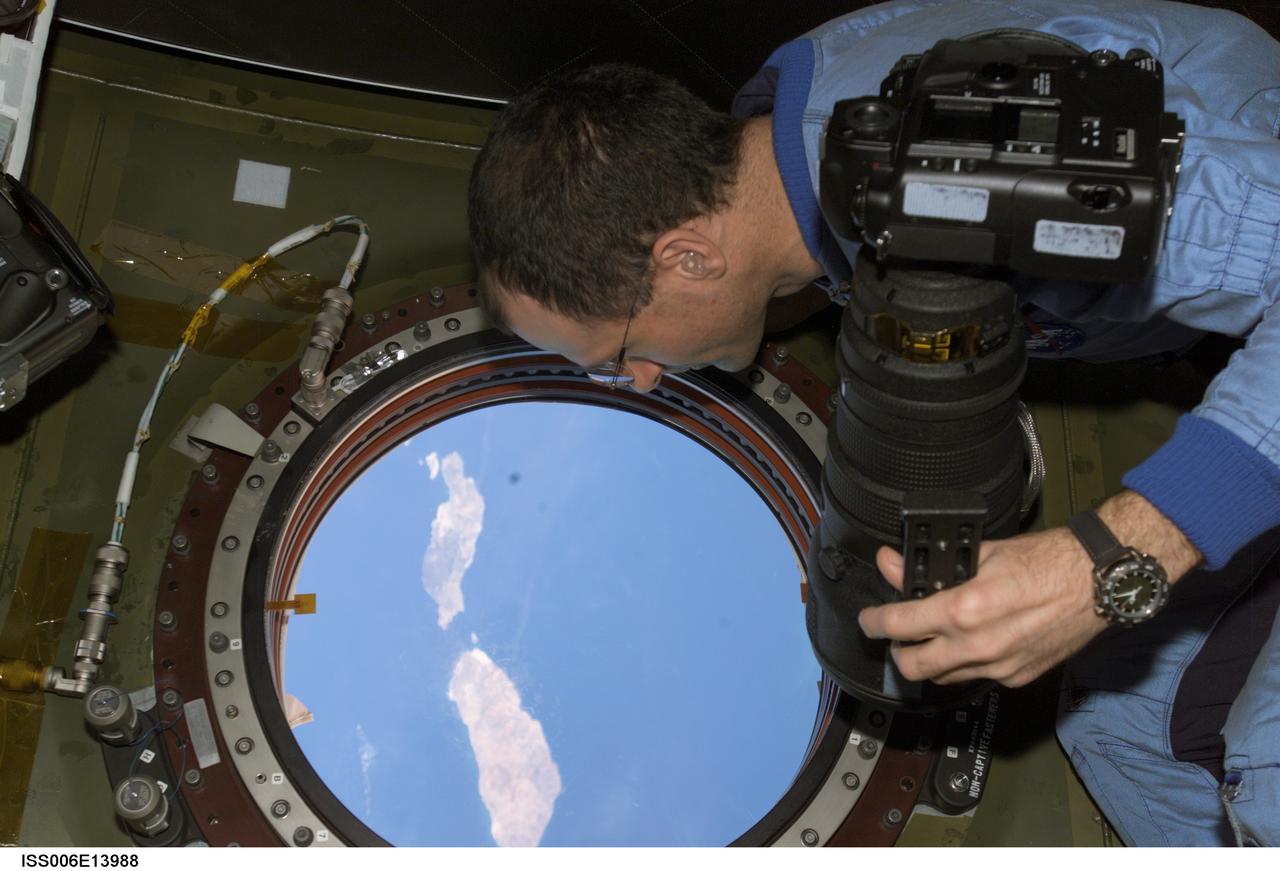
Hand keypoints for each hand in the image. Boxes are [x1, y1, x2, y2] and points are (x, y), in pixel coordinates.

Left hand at [856, 490, 1200, 686]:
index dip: (874, 623)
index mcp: (964, 610)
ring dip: (931, 661)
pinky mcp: (1017, 678)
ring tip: (931, 639)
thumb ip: (934, 566)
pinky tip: (970, 644)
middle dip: (898, 652)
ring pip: (943, 678)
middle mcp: (977, 646)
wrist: (1097, 582)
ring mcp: (998, 667)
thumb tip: (893, 563)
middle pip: (913, 668)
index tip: (868, 620)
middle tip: (897, 636)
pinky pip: (976, 679)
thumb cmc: (1048, 561)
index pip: (898, 626)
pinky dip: (965, 665)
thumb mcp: (983, 552)